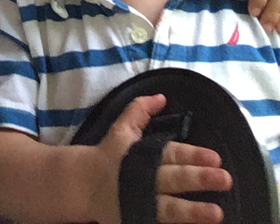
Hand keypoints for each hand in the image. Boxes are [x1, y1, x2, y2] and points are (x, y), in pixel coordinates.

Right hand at [93, 94, 230, 223]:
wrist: (83, 185)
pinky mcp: (140, 219)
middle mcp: (146, 179)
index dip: (194, 155)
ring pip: (172, 208)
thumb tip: (161, 97)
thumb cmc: (108, 154)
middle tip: (225, 179)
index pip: (172, 153)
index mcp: (144, 155)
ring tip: (217, 213)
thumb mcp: (122, 128)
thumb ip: (140, 110)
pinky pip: (160, 223)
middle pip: (176, 178)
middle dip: (200, 178)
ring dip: (194, 211)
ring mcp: (143, 203)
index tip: (216, 158)